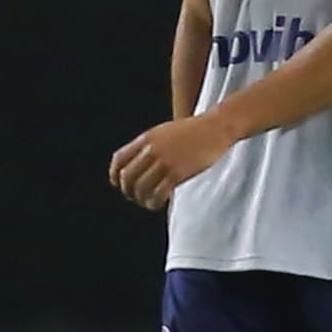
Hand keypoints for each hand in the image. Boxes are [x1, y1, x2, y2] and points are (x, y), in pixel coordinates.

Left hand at [111, 114, 237, 209]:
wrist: (216, 128)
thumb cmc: (194, 131)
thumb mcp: (165, 131)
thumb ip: (150, 145)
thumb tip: (139, 164)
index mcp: (146, 138)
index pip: (119, 159)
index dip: (115, 175)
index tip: (118, 184)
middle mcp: (151, 150)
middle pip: (127, 177)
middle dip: (128, 191)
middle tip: (136, 197)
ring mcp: (164, 161)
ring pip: (141, 188)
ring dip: (142, 199)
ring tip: (149, 202)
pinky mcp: (177, 173)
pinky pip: (157, 194)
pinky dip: (154, 202)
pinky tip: (158, 203)